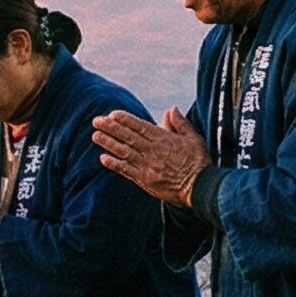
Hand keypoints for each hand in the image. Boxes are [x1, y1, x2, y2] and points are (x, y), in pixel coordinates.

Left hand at [92, 107, 210, 206]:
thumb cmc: (199, 162)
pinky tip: (103, 158)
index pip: (140, 126)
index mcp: (164, 139)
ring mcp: (147, 166)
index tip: (112, 114)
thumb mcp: (194, 138)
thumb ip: (180, 123)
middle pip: (128, 136)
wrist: (200, 188)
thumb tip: (171, 108)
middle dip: (111, 127)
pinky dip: (114, 164)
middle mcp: (152, 150)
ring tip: (95, 135)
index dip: (125, 119)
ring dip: (108, 143)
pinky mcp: (145, 180)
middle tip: (97, 121)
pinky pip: (126, 170)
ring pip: (124, 151)